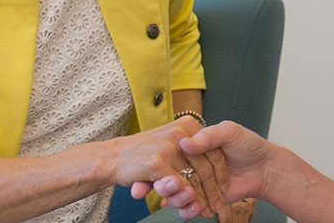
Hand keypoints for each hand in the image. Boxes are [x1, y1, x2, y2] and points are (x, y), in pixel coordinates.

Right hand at [109, 117, 226, 215]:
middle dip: (213, 190)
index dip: (220, 173)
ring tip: (202, 209)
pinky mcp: (158, 163)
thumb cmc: (141, 153)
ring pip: (194, 178)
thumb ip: (192, 148)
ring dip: (201, 198)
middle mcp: (180, 133)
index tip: (224, 188)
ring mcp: (168, 147)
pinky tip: (190, 208)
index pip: (212, 151)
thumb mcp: (172, 144)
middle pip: (206, 166)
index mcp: (186, 124)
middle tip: (216, 205)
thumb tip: (213, 156)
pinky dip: (186, 199)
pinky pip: (180, 186)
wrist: (110, 157)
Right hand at [149, 121, 270, 218]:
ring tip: (182, 200)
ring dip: (176, 199)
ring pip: (177, 193)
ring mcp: (197, 181)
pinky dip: (188, 210)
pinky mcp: (204, 197)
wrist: (266, 168)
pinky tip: (195, 209)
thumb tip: (184, 142)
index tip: (141, 171)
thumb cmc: (249, 145)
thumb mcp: (229, 132)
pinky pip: (189, 206)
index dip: (157, 164)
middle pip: (169, 176)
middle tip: (149, 189)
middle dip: (160, 185)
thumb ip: (208, 136)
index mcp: (193, 143)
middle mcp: (191, 162)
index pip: (170, 155)